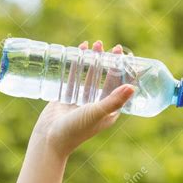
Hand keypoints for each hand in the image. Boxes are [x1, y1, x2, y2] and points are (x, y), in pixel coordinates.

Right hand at [30, 40, 134, 157]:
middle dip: (110, 63)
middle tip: (114, 47)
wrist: (49, 138)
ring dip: (94, 60)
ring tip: (96, 44)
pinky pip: (74, 77)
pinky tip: (79, 51)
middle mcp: (97, 106)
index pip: (121, 88)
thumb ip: (114, 100)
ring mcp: (82, 102)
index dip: (126, 73)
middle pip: (107, 80)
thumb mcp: (97, 113)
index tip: (129, 57)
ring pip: (91, 76)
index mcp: (109, 112)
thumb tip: (132, 87)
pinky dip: (77, 64)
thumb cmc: (76, 129)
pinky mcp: (67, 97)